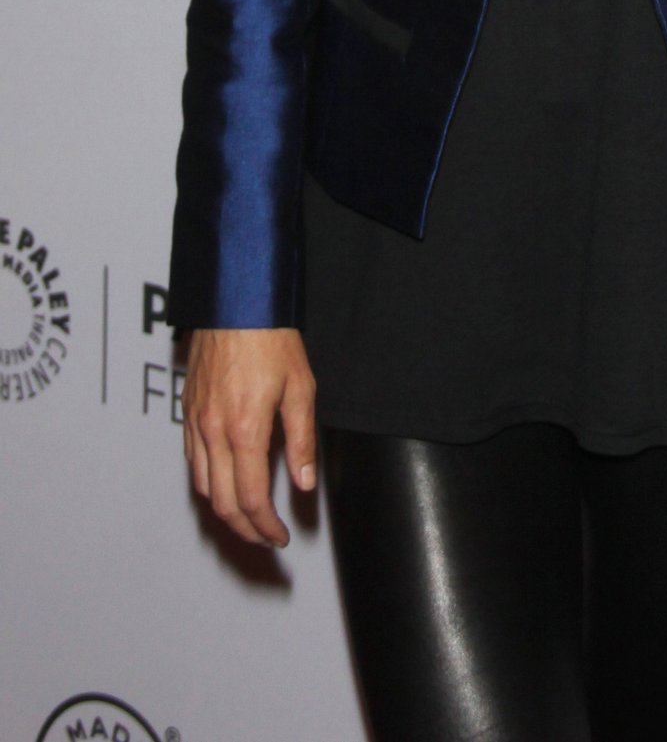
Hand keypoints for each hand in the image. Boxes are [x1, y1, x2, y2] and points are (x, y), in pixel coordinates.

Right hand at [182, 327, 316, 547]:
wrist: (236, 303)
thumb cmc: (271, 339)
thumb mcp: (301, 388)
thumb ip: (301, 440)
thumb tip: (303, 484)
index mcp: (245, 430)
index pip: (252, 499)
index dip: (266, 527)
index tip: (280, 537)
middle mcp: (214, 432)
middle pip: (223, 504)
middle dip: (246, 530)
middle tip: (266, 538)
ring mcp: (196, 422)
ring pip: (202, 487)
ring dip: (224, 511)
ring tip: (248, 518)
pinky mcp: (188, 412)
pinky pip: (192, 461)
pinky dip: (207, 484)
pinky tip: (225, 483)